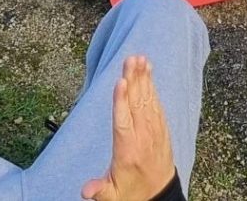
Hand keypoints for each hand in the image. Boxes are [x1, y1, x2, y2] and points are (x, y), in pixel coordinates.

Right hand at [82, 57, 176, 200]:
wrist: (159, 196)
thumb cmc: (132, 193)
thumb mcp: (113, 196)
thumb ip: (100, 190)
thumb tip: (85, 190)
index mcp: (128, 151)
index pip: (124, 122)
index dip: (121, 102)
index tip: (121, 82)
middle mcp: (143, 137)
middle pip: (137, 104)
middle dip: (134, 80)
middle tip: (130, 59)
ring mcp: (154, 131)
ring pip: (148, 100)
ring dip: (144, 78)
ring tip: (140, 59)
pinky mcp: (161, 128)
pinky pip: (156, 104)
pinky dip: (152, 88)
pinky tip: (149, 74)